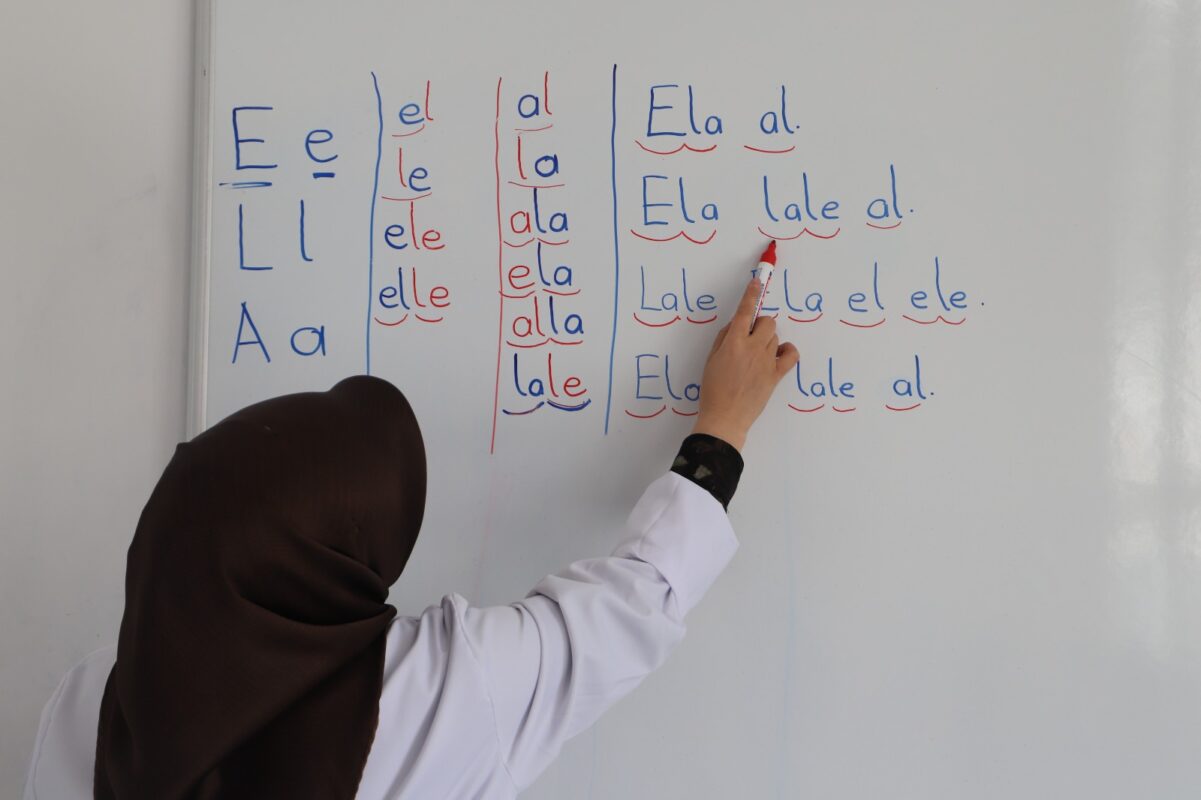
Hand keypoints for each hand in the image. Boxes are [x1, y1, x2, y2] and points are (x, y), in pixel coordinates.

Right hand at [690, 275, 799, 450]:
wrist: (725, 417)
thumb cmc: (713, 389)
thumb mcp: (711, 359)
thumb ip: (724, 338)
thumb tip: (736, 325)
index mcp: (734, 342)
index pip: (746, 311)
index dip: (752, 294)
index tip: (758, 281)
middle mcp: (753, 348)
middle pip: (767, 322)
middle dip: (760, 324)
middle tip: (751, 336)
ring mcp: (767, 361)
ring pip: (775, 337)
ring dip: (768, 340)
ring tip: (757, 355)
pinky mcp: (776, 375)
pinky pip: (791, 354)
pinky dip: (787, 351)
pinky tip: (779, 354)